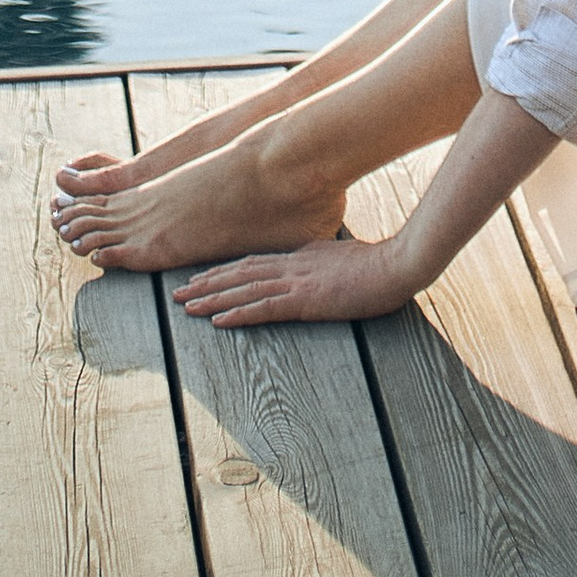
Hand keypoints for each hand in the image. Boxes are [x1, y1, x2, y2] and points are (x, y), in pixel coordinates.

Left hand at [172, 236, 416, 328]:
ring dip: (212, 298)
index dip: (224, 271)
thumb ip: (323, 263)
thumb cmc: (381, 265)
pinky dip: (238, 314)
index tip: (201, 278)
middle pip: (240, 272)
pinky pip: (264, 308)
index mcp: (302, 256)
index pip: (254, 263)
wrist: (399, 264)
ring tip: (185, 306)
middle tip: (178, 293)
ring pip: (244, 289)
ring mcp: (298, 281)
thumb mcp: (345, 258)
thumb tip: (311, 268)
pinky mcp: (306, 300)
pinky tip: (218, 320)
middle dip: (207, 283)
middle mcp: (294, 265)